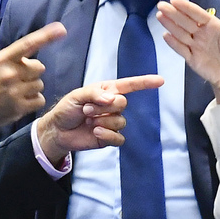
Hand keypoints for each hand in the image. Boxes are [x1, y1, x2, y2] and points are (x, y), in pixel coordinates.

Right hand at [0, 23, 65, 138]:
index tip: (61, 29)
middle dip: (32, 73)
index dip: (46, 36)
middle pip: (39, 68)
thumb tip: (33, 63)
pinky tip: (20, 103)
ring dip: (32, 88)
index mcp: (2, 59)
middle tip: (18, 80)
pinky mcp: (18, 107)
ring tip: (15, 93)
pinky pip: (39, 100)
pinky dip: (33, 102)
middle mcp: (10, 73)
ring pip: (39, 85)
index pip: (28, 44)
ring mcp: (15, 91)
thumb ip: (12, 62)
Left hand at [34, 74, 165, 162]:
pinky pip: (118, 138)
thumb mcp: (77, 95)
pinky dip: (107, 135)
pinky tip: (95, 131)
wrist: (58, 130)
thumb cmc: (67, 109)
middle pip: (122, 104)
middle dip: (103, 106)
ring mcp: (112, 122)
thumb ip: (95, 94)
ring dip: (102, 121)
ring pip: (120, 122)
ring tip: (88, 121)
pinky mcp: (109, 138)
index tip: (160, 80)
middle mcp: (113, 106)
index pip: (130, 85)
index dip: (145, 82)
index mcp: (108, 91)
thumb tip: (113, 98)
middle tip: (87, 109)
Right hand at [155, 0, 219, 102]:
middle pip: (185, 21)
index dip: (186, 7)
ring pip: (180, 33)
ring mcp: (195, 45)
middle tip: (161, 5)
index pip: (197, 14)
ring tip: (160, 15)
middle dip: (173, 13)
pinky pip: (181, 49)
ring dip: (170, 25)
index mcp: (212, 26)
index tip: (174, 0)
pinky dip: (173, 43)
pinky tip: (165, 35)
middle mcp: (201, 33)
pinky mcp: (191, 58)